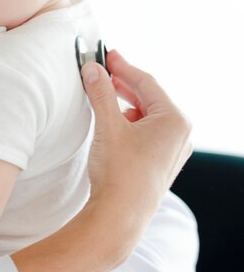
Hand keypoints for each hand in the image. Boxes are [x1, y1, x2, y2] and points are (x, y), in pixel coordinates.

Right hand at [81, 50, 192, 207]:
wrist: (120, 216)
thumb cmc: (120, 172)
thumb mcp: (108, 126)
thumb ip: (101, 93)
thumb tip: (92, 69)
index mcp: (175, 120)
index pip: (147, 83)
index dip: (123, 67)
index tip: (107, 55)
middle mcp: (179, 134)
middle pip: (149, 98)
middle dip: (123, 84)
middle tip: (102, 71)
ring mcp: (171, 150)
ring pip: (146, 115)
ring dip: (124, 103)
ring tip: (103, 95)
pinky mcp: (159, 162)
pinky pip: (145, 131)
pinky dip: (128, 121)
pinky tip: (111, 122)